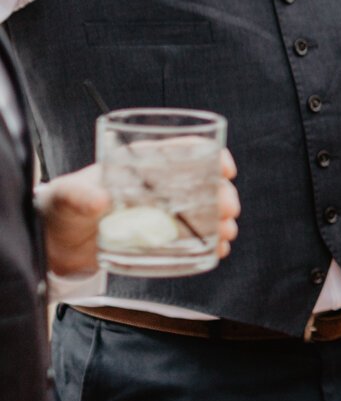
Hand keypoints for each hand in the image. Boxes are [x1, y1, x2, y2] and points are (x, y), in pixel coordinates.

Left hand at [39, 150, 240, 277]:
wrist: (52, 245)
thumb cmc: (57, 210)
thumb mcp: (65, 198)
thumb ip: (78, 196)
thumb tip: (100, 200)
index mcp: (139, 164)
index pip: (182, 150)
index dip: (210, 153)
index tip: (226, 169)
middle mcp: (155, 185)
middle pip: (202, 181)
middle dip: (222, 194)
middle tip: (228, 211)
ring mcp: (159, 212)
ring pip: (203, 209)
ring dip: (221, 221)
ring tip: (226, 235)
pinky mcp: (159, 237)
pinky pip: (192, 238)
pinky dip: (209, 243)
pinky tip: (218, 250)